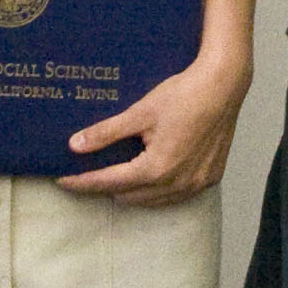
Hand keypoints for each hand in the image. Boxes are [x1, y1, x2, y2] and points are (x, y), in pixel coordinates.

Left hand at [56, 48, 253, 204]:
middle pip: (128, 197)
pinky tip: (153, 172)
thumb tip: (75, 145)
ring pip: (152, 201)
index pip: (108, 183)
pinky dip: (159, 189)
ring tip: (120, 170)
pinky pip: (176, 195)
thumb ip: (106, 133)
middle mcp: (176, 184)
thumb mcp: (140, 112)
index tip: (62, 180)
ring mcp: (195, 184)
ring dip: (133, 190)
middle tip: (91, 170)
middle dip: (106, 186)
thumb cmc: (184, 95)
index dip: (82, 183)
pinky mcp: (209, 179)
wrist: (224, 86)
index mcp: (155, 169)